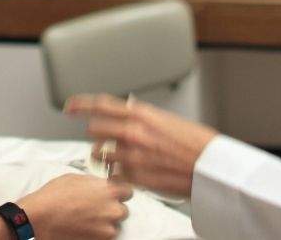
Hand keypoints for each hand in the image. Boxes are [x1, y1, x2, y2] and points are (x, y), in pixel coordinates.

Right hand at [18, 173, 132, 239]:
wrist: (40, 216)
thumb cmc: (54, 195)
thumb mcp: (76, 178)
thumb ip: (95, 183)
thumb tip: (101, 185)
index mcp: (109, 190)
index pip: (128, 191)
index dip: (119, 193)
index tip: (111, 195)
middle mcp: (112, 209)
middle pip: (123, 211)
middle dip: (111, 210)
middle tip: (95, 209)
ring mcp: (107, 228)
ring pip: (114, 226)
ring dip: (105, 224)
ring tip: (87, 220)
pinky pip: (105, 237)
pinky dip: (97, 234)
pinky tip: (84, 227)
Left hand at [64, 94, 216, 198]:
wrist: (210, 167)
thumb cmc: (196, 143)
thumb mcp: (167, 119)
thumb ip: (144, 116)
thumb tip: (129, 111)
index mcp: (142, 114)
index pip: (101, 104)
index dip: (81, 104)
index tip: (70, 106)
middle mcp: (133, 133)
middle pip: (95, 129)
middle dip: (97, 134)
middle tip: (103, 139)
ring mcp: (132, 156)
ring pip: (101, 154)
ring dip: (104, 156)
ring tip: (114, 159)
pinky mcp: (135, 177)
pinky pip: (113, 174)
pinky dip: (116, 174)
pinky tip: (126, 174)